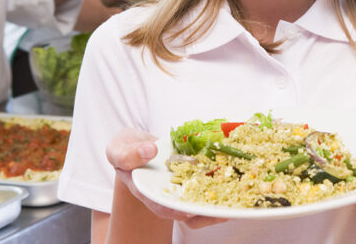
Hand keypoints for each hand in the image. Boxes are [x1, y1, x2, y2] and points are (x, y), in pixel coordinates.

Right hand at [105, 128, 224, 228]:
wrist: (136, 143)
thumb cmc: (124, 149)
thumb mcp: (118, 150)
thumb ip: (129, 154)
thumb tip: (148, 151)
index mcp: (149, 193)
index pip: (163, 207)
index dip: (178, 211)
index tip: (190, 212)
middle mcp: (168, 194)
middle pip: (188, 211)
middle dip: (206, 213)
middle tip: (225, 211)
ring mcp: (182, 186)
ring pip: (202, 200)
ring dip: (218, 202)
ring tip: (237, 201)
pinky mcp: (193, 175)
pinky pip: (209, 181)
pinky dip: (222, 180)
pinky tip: (236, 176)